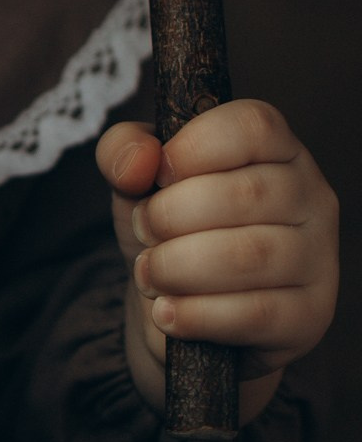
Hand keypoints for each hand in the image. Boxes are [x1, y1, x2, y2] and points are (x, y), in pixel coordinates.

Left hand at [97, 101, 337, 417]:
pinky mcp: (310, 315)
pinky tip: (169, 311)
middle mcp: (310, 196)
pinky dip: (197, 314)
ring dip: (178, 268)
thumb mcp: (136, 180)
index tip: (158, 175)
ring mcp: (318, 257)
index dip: (193, 148)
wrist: (181, 307)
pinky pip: (255, 314)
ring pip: (249, 257)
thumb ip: (123, 151)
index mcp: (276, 148)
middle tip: (144, 230)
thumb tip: (139, 160)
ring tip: (150, 273)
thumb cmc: (170, 229)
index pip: (252, 127)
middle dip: (171, 216)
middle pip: (246, 194)